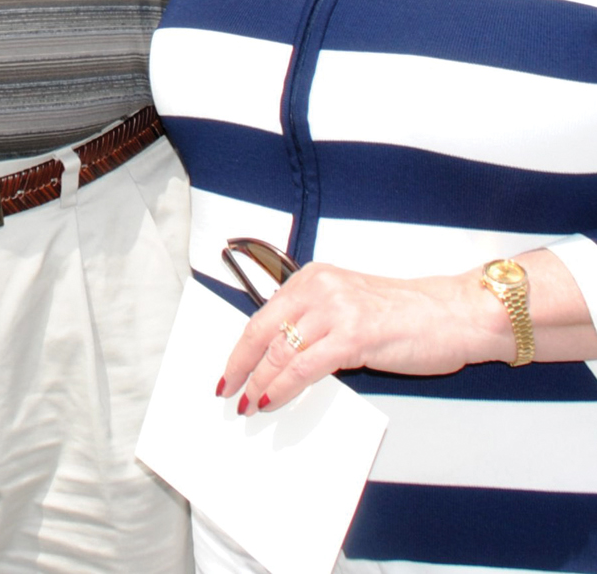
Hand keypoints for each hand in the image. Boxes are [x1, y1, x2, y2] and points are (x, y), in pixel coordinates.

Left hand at [217, 260, 488, 412]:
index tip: (230, 367)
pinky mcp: (353, 337)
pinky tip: (272, 399)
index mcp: (314, 278)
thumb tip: (284, 355)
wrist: (453, 314)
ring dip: (260, 382)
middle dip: (240, 364)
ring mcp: (335, 311)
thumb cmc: (408, 314)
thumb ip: (317, 321)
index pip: (264, 314)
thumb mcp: (349, 306)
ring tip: (249, 402)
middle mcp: (319, 288)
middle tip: (227, 388)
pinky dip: (283, 386)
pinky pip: (305, 367)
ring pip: (280, 352)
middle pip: (262, 330)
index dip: (242, 345)